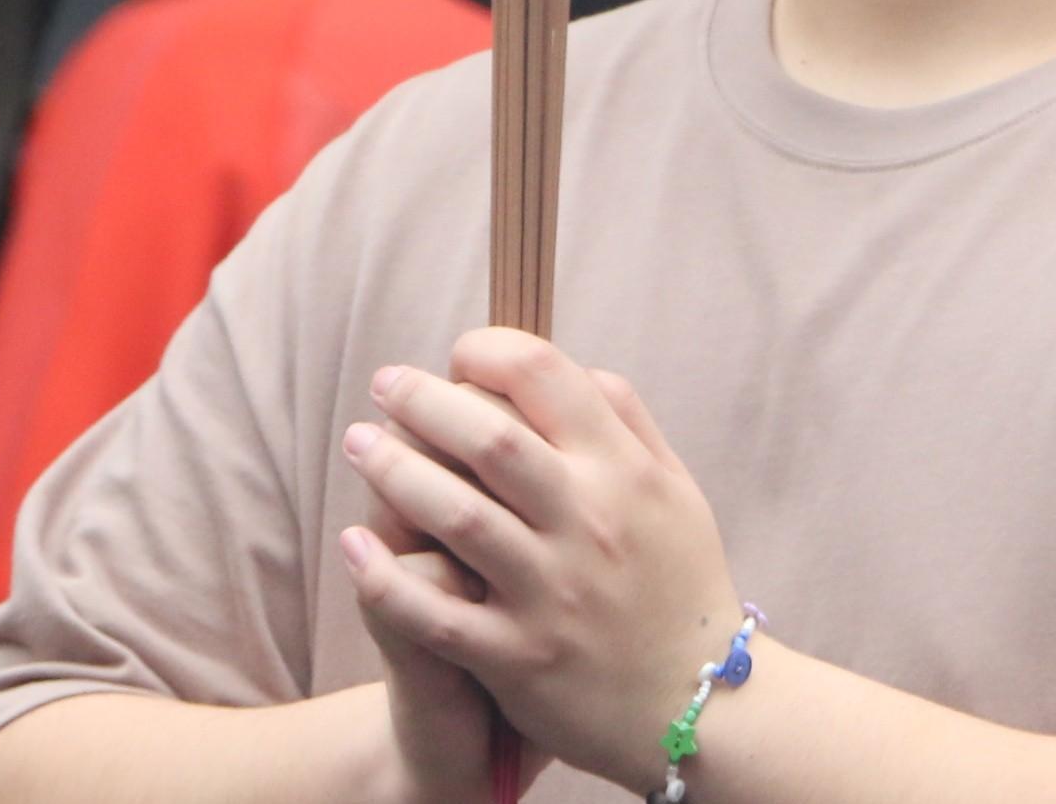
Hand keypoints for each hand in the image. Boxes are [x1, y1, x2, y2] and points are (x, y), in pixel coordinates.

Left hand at [340, 330, 743, 793]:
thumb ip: (628, 424)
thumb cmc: (681, 586)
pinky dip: (386, 575)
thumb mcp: (676, 491)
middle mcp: (588, 523)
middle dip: (422, 400)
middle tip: (385, 384)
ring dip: (394, 470)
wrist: (699, 705)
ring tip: (361, 443)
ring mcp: (550, 592)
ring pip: (455, 514)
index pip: (546, 377)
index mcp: (624, 473)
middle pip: (489, 438)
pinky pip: (434, 614)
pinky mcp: (518, 657)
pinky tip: (356, 544)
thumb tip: (572, 370)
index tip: (459, 357)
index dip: (489, 351)